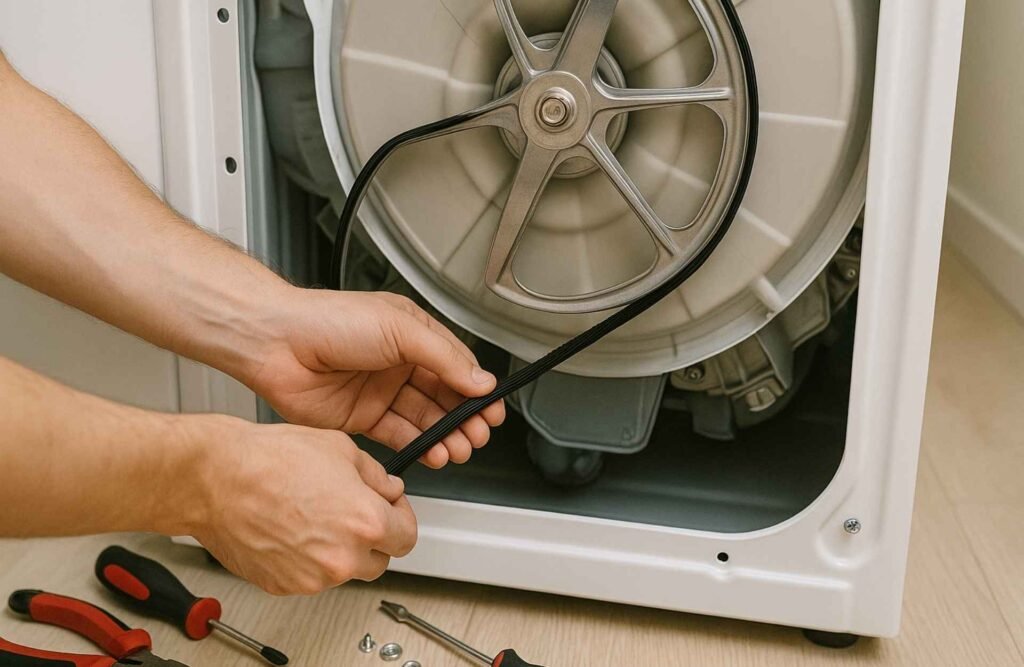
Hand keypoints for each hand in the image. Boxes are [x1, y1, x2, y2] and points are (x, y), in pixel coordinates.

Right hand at [191, 417, 415, 594]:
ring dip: (339, 550)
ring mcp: (312, 578)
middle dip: (373, 538)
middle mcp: (342, 557)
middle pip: (380, 561)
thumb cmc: (269, 460)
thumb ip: (377, 476)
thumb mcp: (341, 448)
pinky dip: (308, 559)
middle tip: (352, 512)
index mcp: (366, 523)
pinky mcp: (284, 586)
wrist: (216, 479)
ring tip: (313, 515)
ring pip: (343, 570)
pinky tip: (292, 528)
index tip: (390, 510)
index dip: (400, 519)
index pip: (407, 537)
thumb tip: (390, 490)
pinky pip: (310, 577)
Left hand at [245, 289, 505, 467]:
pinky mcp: (361, 417)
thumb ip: (444, 358)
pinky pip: (399, 434)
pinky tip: (433, 452)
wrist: (276, 343)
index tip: (492, 409)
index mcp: (411, 334)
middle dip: (464, 417)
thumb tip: (479, 380)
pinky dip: (419, 445)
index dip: (476, 390)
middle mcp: (398, 362)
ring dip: (445, 434)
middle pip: (443, 396)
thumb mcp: (400, 329)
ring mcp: (380, 391)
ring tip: (459, 448)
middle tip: (478, 435)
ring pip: (424, 418)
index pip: (456, 366)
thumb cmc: (329, 321)